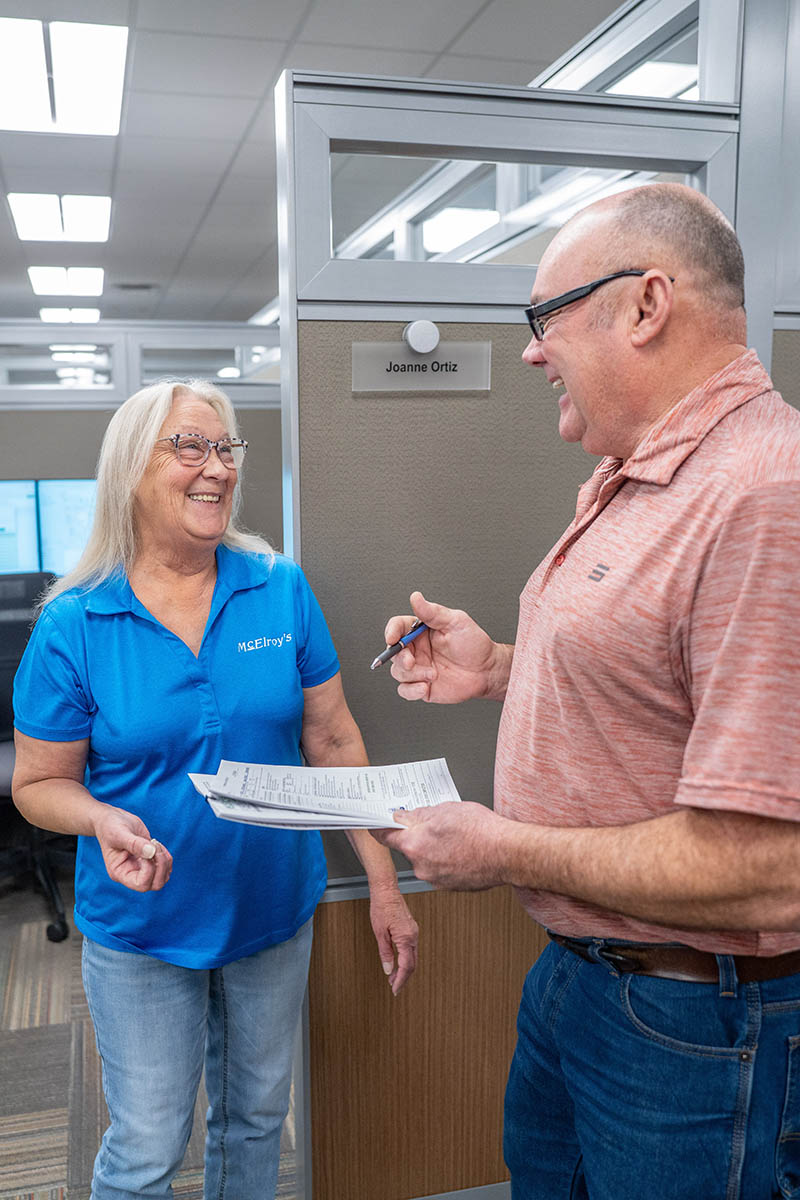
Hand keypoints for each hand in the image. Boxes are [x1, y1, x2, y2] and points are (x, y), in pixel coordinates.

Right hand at [92, 805, 172, 891]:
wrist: (111, 819)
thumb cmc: (110, 826)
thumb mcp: (119, 833)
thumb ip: (135, 844)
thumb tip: (151, 852)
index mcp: (120, 872)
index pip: (141, 884)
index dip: (150, 869)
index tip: (147, 850)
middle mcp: (131, 874)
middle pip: (155, 884)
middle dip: (161, 865)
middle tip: (154, 845)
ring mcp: (141, 869)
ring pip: (163, 877)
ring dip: (164, 860)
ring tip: (154, 843)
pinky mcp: (149, 861)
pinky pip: (165, 867)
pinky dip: (166, 857)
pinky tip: (156, 844)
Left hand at [368, 884, 418, 994]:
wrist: (386, 889)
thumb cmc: (381, 907)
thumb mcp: (380, 933)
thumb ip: (385, 953)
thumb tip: (388, 969)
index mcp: (406, 938)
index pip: (407, 966)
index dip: (401, 980)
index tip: (395, 990)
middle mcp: (413, 935)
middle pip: (413, 963)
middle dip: (404, 977)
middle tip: (394, 987)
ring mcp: (414, 931)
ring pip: (413, 956)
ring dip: (405, 969)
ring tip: (393, 978)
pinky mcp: (411, 928)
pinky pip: (412, 948)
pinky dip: (406, 959)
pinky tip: (398, 962)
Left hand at [373, 802, 512, 890]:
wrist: (508, 854)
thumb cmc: (481, 831)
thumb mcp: (446, 809)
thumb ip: (421, 814)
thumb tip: (409, 816)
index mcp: (414, 844)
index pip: (385, 836)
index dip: (379, 827)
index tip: (374, 824)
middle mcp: (420, 866)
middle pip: (409, 847)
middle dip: (419, 836)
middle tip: (438, 824)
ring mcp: (435, 879)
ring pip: (427, 859)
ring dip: (436, 849)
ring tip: (458, 837)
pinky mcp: (450, 887)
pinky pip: (441, 869)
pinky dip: (448, 860)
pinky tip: (464, 850)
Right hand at [384, 591, 504, 703]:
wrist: (487, 670)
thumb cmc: (474, 644)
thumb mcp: (456, 622)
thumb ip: (433, 612)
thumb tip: (416, 598)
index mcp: (421, 631)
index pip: (398, 627)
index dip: (391, 631)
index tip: (392, 638)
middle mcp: (417, 649)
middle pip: (393, 652)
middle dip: (400, 658)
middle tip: (411, 661)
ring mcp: (418, 668)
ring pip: (398, 672)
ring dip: (412, 674)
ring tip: (433, 675)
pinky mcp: (422, 686)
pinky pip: (405, 690)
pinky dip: (411, 690)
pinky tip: (425, 687)